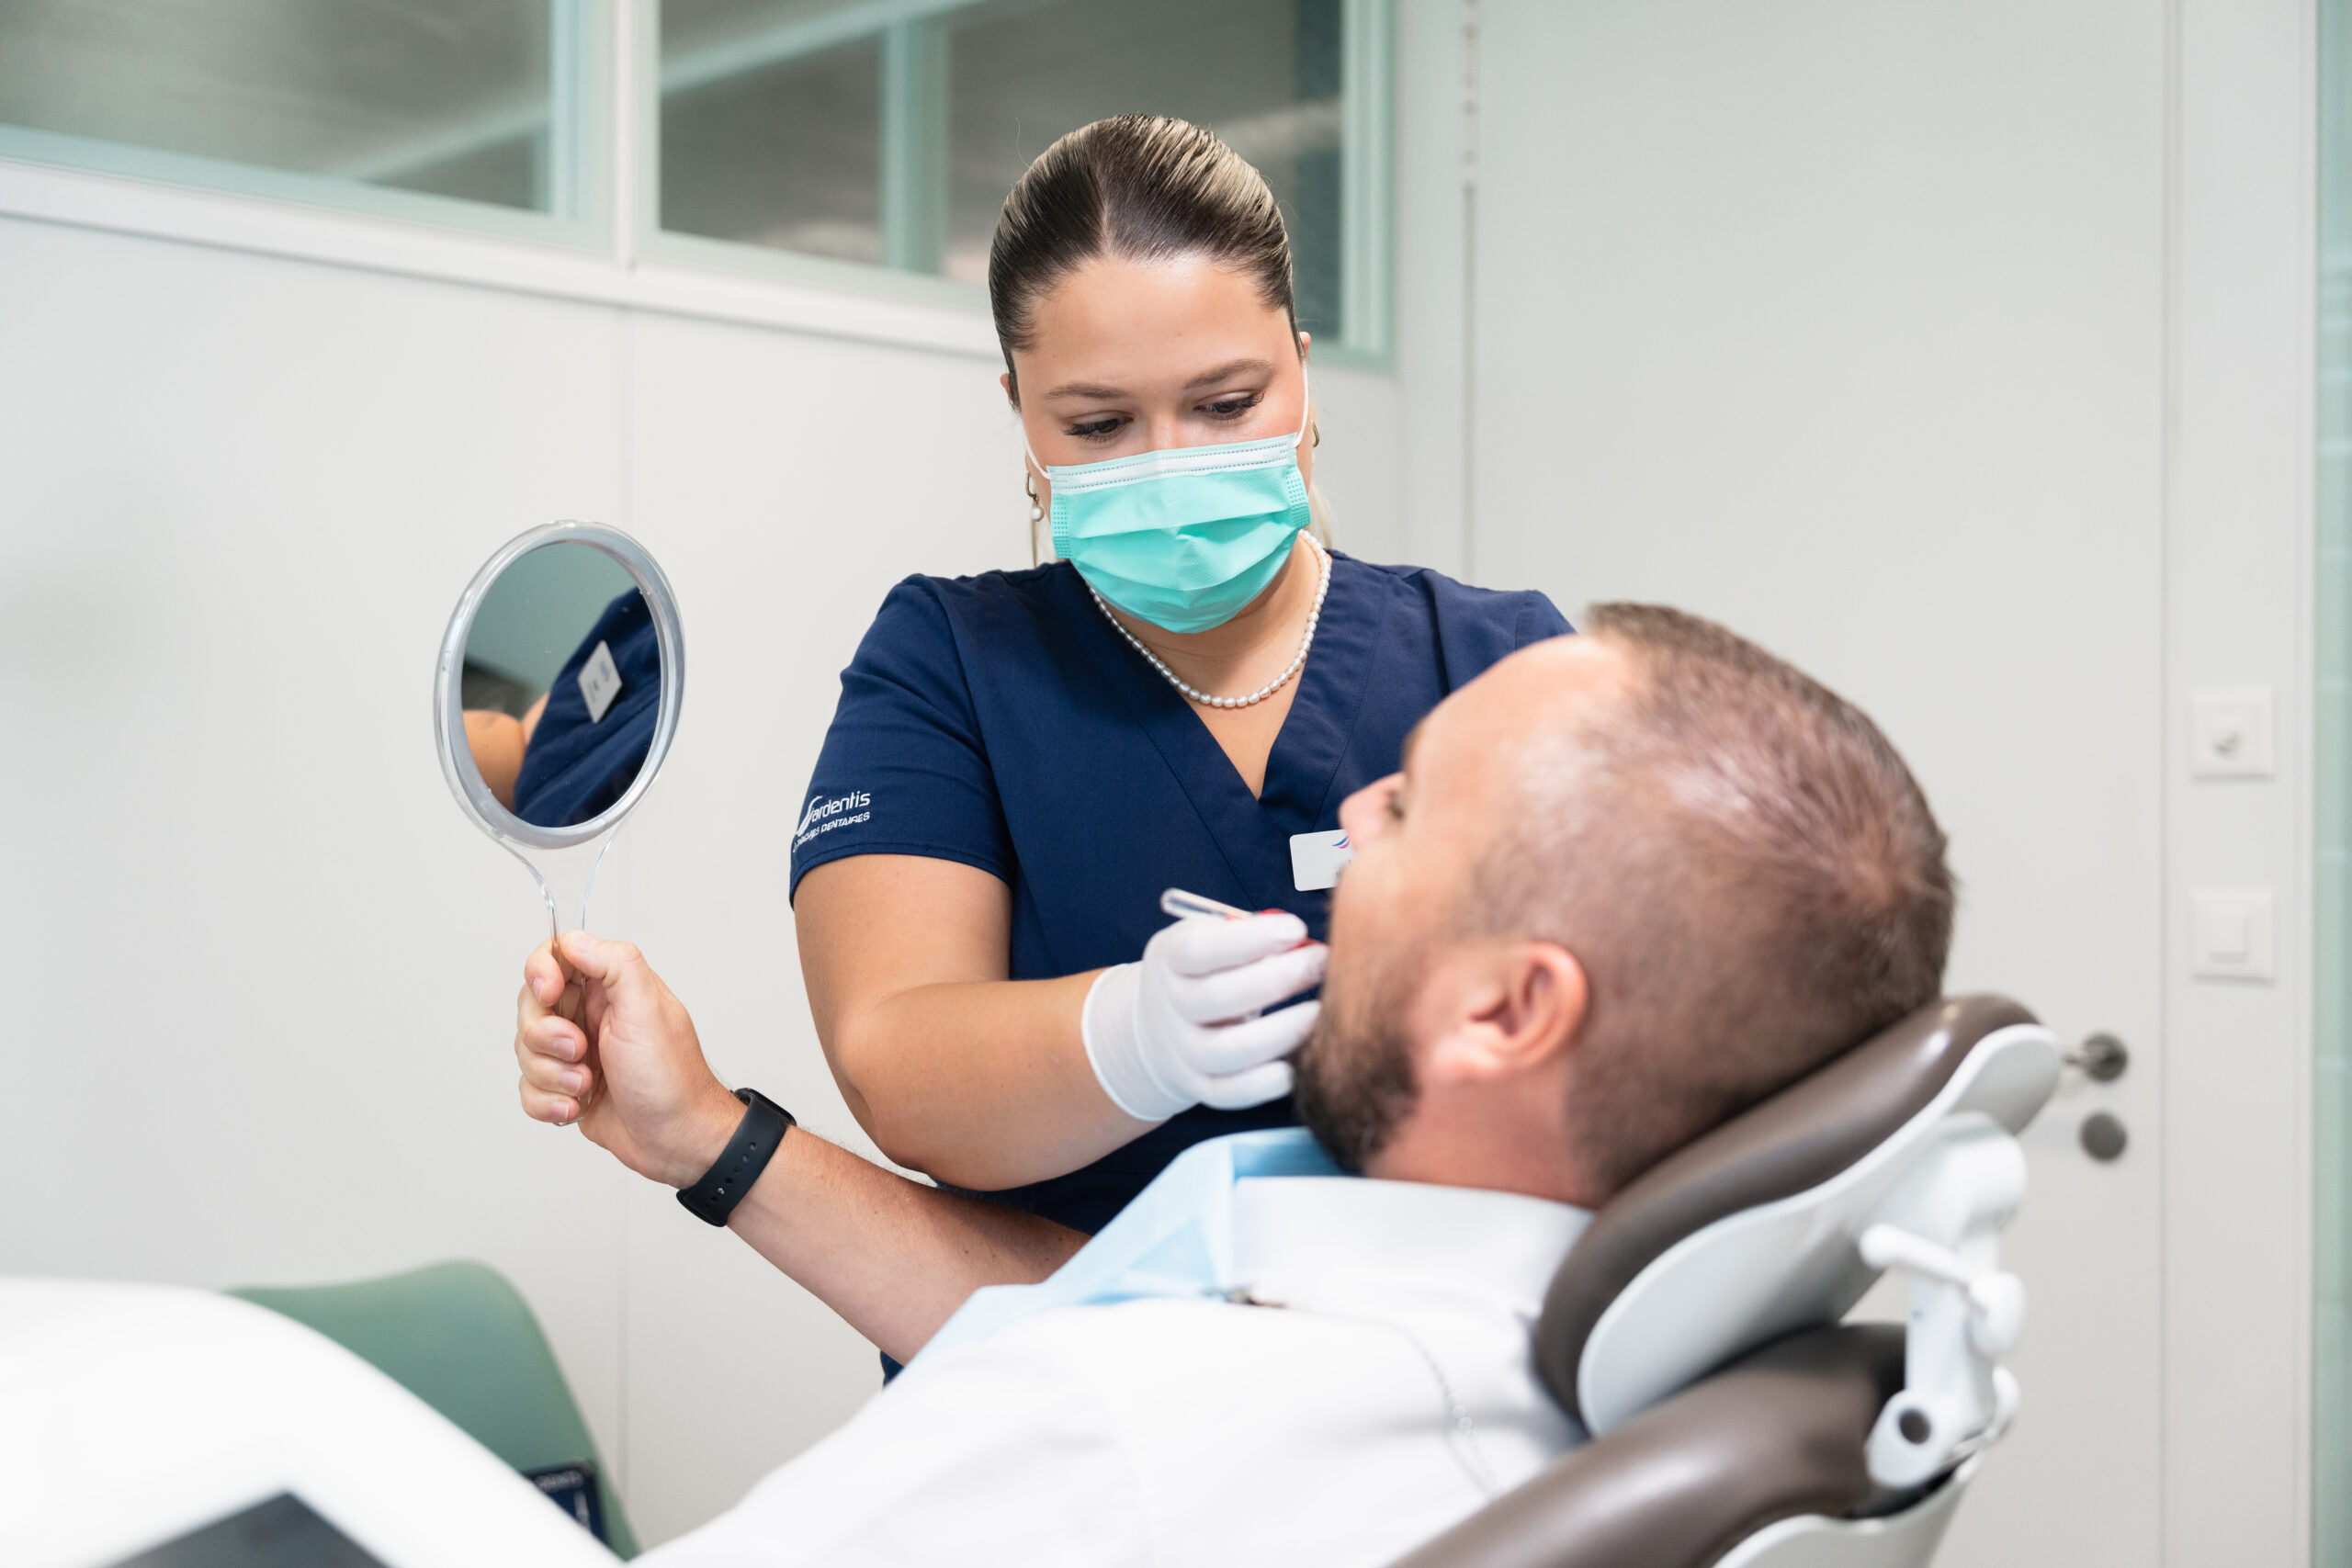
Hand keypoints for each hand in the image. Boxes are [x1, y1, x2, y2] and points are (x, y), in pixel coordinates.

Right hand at [514, 931, 744, 1187]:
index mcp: (611, 988)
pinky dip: (549, 1102)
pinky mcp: (565, 1088)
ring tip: (588, 1086)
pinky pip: (529, 1089)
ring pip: (525, 1051)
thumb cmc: (671, 1078)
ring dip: (552, 1074)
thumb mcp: (648, 1009)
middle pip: (531, 1006)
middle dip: (546, 1036)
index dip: (541, 972)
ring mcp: (575, 1054)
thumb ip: (615, 964)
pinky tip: (577, 1106)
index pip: (555, 957)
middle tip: (580, 1051)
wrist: (677, 1140)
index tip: (550, 993)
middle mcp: (590, 1016)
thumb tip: (574, 939)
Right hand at [1081, 912, 1326, 1121]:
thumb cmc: (1203, 972)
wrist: (1158, 1030)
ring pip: (1233, 1048)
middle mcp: (1172, 1006)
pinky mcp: (1201, 1087)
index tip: (1296, 929)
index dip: (1250, 939)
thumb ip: (1250, 936)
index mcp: (1170, 958)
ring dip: (1285, 1030)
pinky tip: (1302, 1062)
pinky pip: (1235, 1092)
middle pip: (1221, 997)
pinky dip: (1269, 1082)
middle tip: (1324, 963)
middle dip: (1282, 977)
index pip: (1201, 949)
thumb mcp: (1208, 939)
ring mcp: (1184, 1051)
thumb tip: (1305, 942)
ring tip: (1324, 1011)